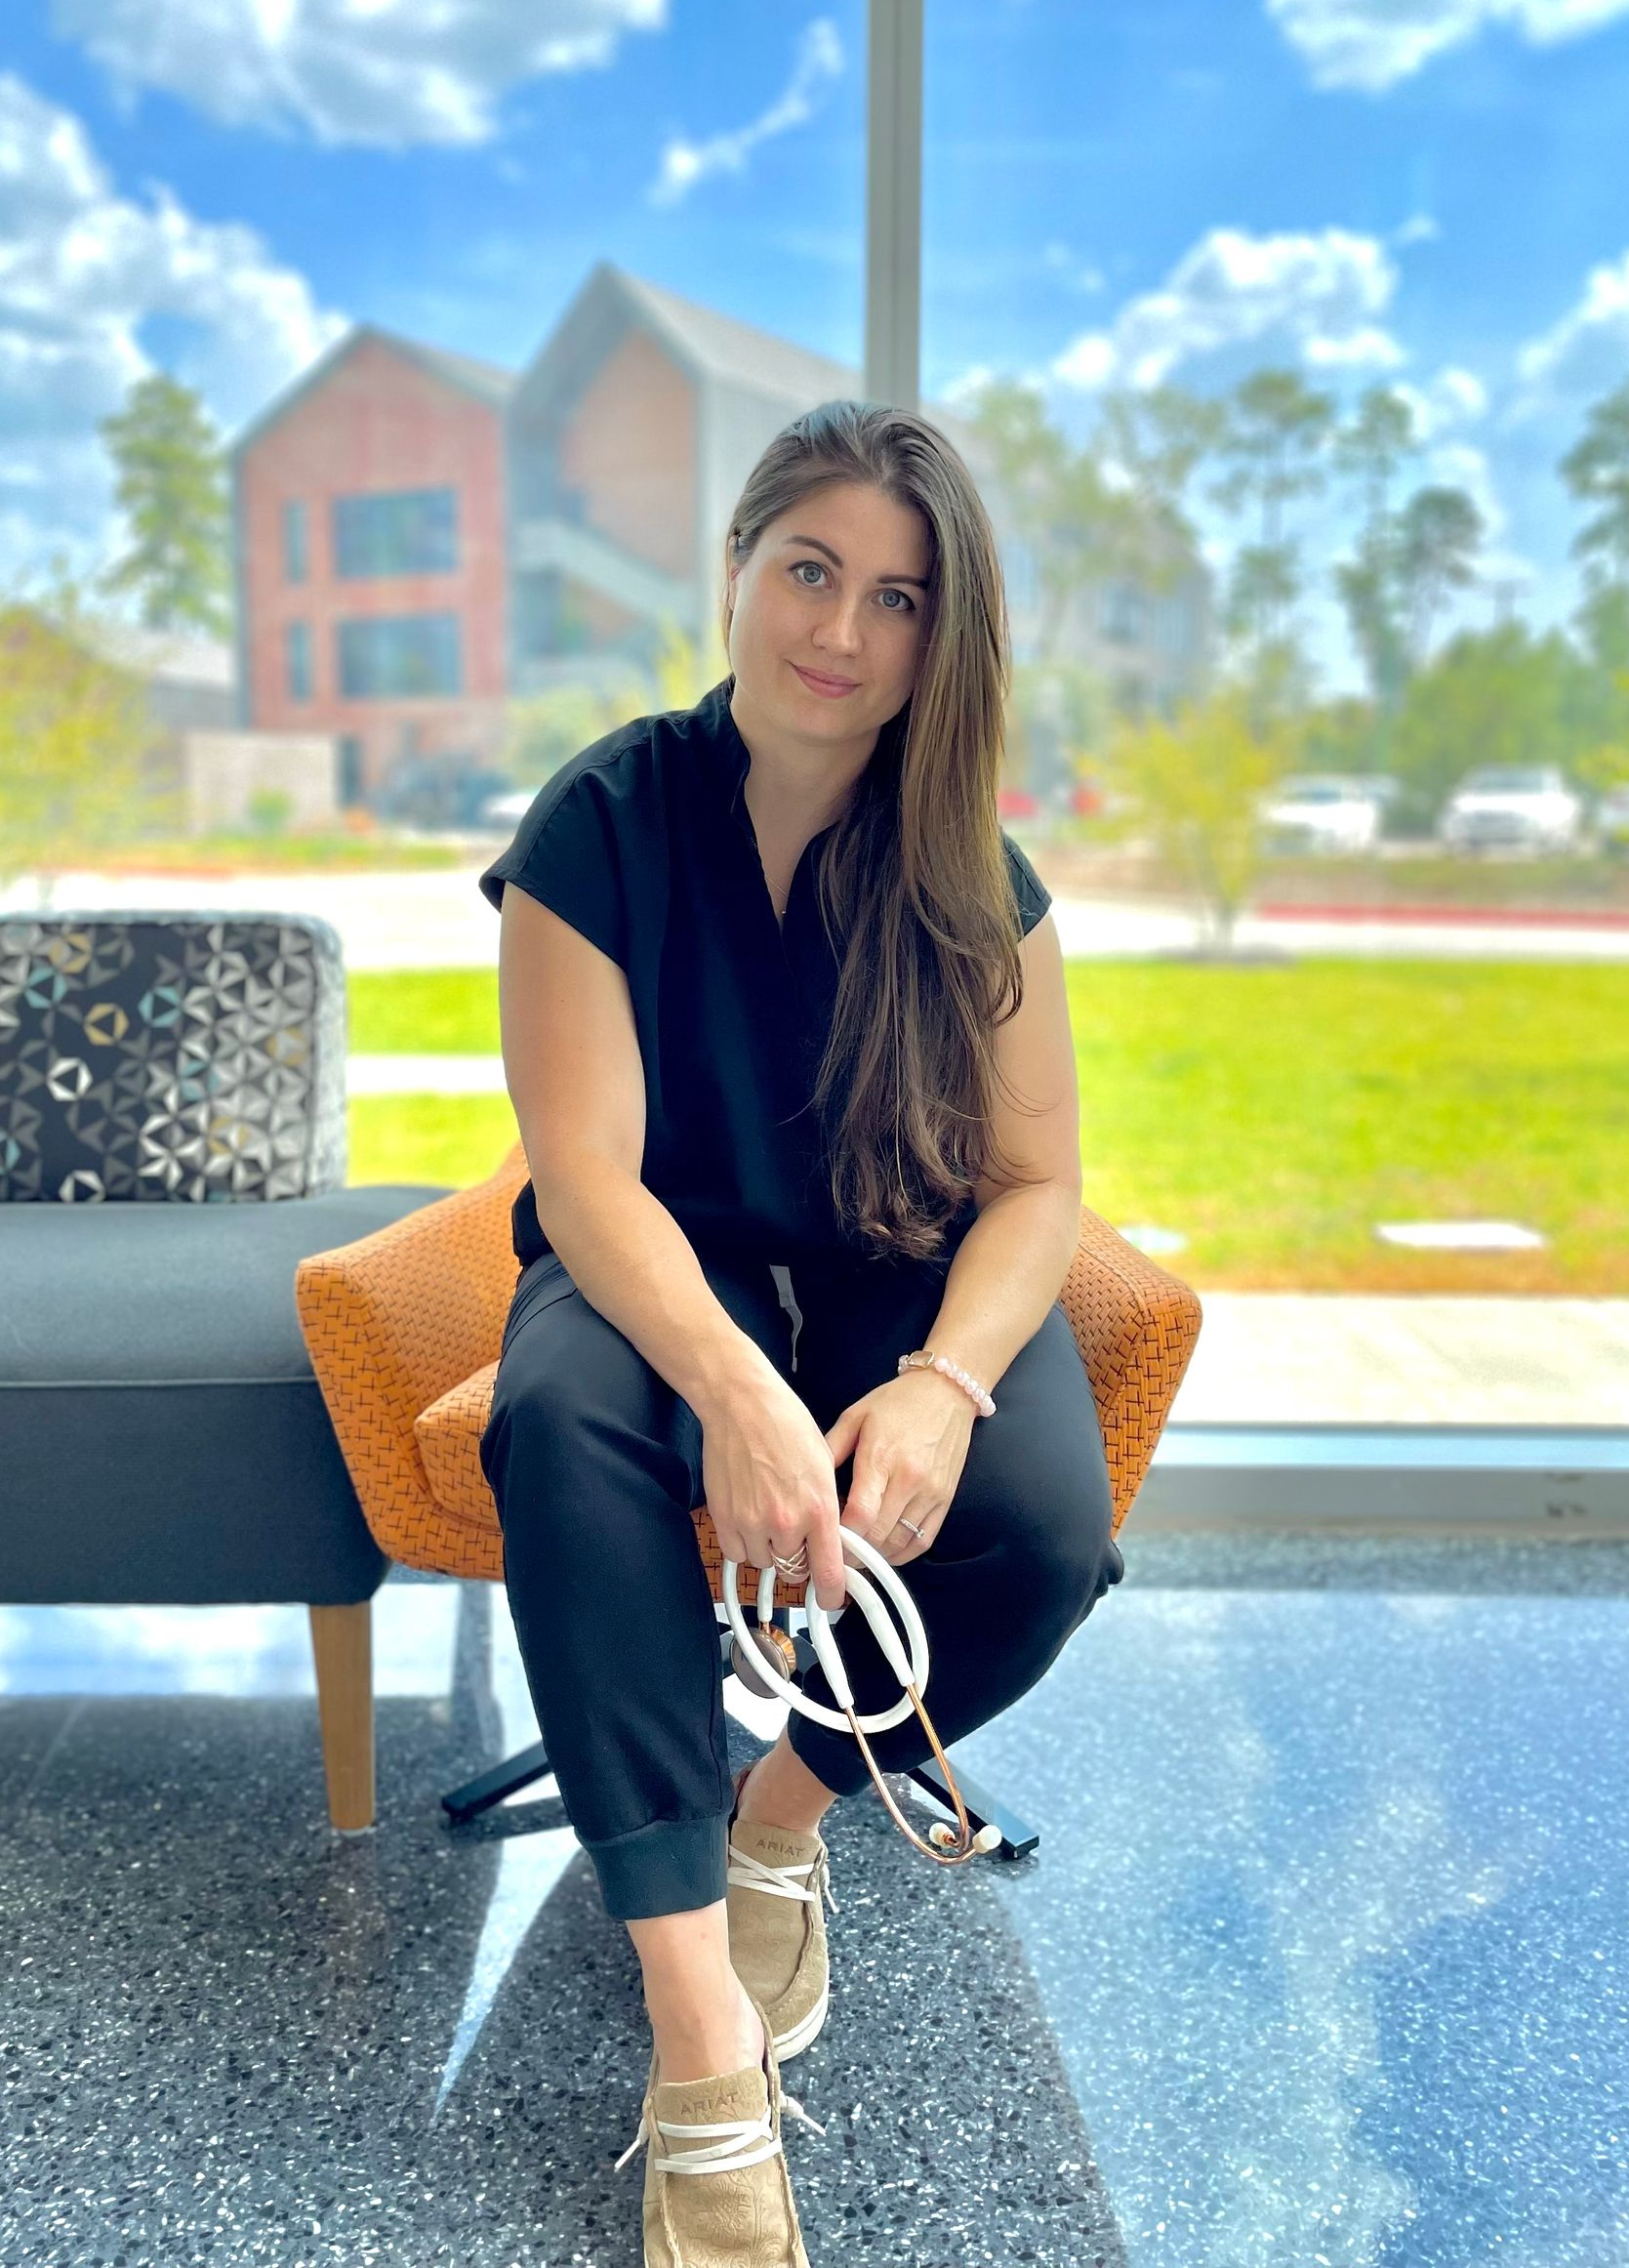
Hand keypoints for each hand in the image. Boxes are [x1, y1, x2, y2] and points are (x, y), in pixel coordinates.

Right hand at [698, 1368, 849, 1610]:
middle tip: (794, 1529)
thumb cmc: (786, 1425)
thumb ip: (828, 1508)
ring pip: (764, 1561)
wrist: (742, 1405)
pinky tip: (748, 1514)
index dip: (831, 1595)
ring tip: (769, 1511)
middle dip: (797, 1556)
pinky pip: (737, 1552)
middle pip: (794, 1569)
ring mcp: (751, 1523)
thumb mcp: (825, 1465)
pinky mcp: (724, 1518)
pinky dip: (744, 1542)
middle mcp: (786, 1523)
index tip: (831, 1600)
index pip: (829, 1572)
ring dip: (769, 1547)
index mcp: (819, 1509)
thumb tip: (832, 1541)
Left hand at [821, 1368, 975, 1568]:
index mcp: (880, 1457)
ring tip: (857, 1550)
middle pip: (878, 1535)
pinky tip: (884, 1549)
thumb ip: (830, 1449)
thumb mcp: (855, 1416)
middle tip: (835, 1552)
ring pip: (900, 1543)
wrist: (947, 1391)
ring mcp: (930, 1492)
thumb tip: (807, 1481)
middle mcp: (908, 1479)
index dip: (841, 1537)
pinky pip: (923, 1540)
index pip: (860, 1514)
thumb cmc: (897, 1402)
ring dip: (876, 1555)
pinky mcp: (946, 1499)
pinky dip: (902, 1553)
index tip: (825, 1542)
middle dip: (853, 1552)